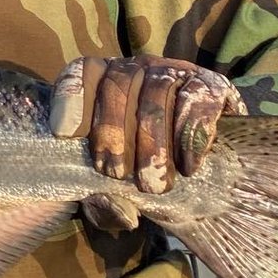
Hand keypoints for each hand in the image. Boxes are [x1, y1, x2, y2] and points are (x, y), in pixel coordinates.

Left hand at [50, 56, 245, 220]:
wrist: (200, 168)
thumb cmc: (143, 173)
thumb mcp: (117, 190)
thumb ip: (105, 202)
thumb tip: (115, 208)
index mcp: (102, 82)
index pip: (82, 72)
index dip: (72, 97)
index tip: (65, 133)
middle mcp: (135, 69)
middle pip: (117, 84)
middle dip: (113, 131)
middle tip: (115, 174)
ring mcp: (172, 71)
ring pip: (157, 91)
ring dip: (153, 140)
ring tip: (152, 183)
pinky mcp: (212, 84)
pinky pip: (198, 99)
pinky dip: (191, 132)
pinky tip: (187, 165)